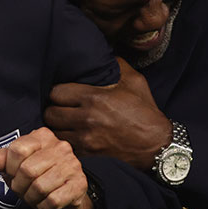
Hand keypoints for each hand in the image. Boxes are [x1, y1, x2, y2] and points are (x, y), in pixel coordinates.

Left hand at [0, 127, 95, 208]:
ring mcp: (73, 165)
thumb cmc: (36, 177)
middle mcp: (61, 147)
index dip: (9, 167)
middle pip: (27, 170)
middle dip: (19, 186)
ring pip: (40, 187)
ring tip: (32, 196)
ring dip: (30, 198)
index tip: (11, 174)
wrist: (63, 197)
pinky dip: (43, 206)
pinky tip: (45, 203)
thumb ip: (2, 160)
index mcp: (43, 136)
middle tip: (21, 189)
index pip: (18, 149)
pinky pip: (53, 200)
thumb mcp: (15, 165)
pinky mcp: (80, 185)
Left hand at [44, 57, 171, 169]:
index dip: (58, 92)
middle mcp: (86, 119)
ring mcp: (85, 139)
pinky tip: (72, 137)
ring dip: (57, 127)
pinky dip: (65, 143)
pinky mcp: (87, 156)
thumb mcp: (135, 83)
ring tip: (65, 124)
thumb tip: (104, 52)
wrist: (158, 147)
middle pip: (50, 113)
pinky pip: (64, 148)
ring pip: (54, 132)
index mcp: (94, 98)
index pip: (56, 92)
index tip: (64, 94)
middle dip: (54, 109)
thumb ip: (116, 65)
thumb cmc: (146, 113)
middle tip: (61, 109)